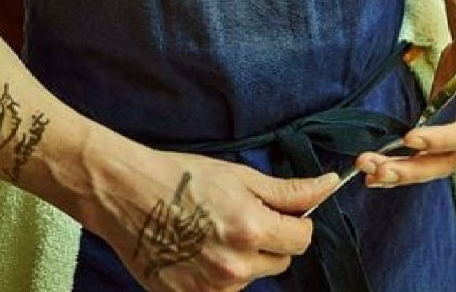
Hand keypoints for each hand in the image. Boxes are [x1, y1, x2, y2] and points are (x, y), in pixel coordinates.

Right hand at [88, 144, 337, 290]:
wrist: (126, 193)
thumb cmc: (181, 177)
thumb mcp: (237, 175)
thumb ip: (287, 190)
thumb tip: (330, 185)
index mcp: (251, 229)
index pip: (303, 238)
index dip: (295, 221)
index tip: (279, 210)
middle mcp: (236, 267)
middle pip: (281, 261)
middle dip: (270, 239)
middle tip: (238, 214)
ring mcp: (213, 289)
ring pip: (253, 277)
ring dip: (245, 258)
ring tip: (212, 230)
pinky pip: (225, 290)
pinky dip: (219, 273)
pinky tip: (198, 249)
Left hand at [354, 7, 455, 190]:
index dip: (442, 138)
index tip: (410, 138)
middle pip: (449, 159)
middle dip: (414, 168)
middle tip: (379, 170)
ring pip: (433, 163)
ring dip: (401, 171)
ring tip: (368, 172)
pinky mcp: (444, 130)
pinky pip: (424, 154)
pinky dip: (399, 162)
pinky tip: (375, 168)